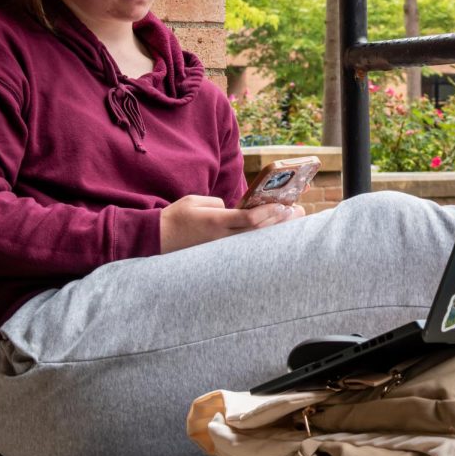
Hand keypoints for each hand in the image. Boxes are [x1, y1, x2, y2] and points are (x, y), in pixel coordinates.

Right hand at [159, 195, 304, 252]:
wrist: (157, 240)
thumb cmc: (175, 217)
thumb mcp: (195, 201)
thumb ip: (219, 204)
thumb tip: (234, 210)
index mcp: (215, 223)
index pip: (246, 219)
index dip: (267, 213)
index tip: (282, 205)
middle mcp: (221, 238)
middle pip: (257, 231)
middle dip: (278, 221)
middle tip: (298, 211)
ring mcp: (221, 248)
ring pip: (253, 241)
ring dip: (274, 231)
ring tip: (292, 221)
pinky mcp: (220, 254)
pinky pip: (244, 246)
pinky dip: (260, 239)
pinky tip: (273, 234)